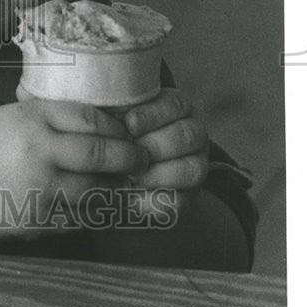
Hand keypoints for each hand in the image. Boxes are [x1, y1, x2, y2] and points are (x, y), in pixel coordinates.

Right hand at [0, 98, 148, 241]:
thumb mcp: (8, 117)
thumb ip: (46, 121)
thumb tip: (91, 128)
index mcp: (32, 117)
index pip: (91, 117)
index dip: (116, 127)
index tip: (126, 132)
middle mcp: (39, 148)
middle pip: (101, 153)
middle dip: (128, 157)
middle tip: (139, 159)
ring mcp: (39, 186)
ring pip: (95, 189)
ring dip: (113, 188)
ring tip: (122, 185)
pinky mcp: (35, 218)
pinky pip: (76, 216)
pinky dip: (91, 212)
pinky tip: (96, 207)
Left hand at [122, 87, 209, 216]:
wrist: (111, 166)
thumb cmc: (113, 131)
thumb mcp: (114, 115)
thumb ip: (116, 110)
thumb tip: (111, 115)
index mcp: (177, 108)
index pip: (176, 105)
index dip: (153, 115)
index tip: (129, 124)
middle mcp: (193, 134)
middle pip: (188, 136)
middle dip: (155, 145)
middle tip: (131, 152)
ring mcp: (195, 165)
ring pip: (193, 169)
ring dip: (158, 174)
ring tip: (131, 176)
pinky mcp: (187, 196)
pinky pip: (181, 201)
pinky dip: (155, 200)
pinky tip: (133, 195)